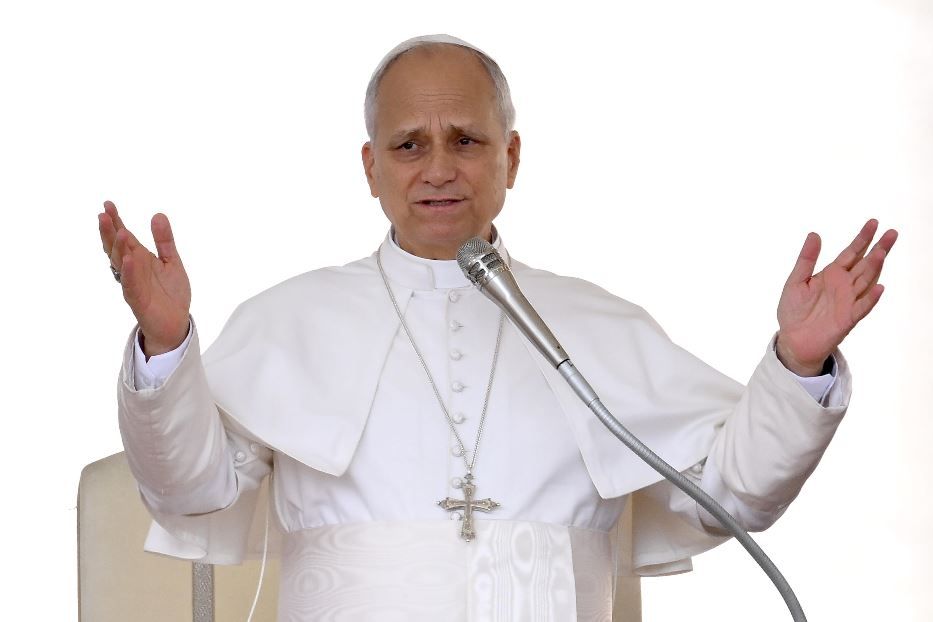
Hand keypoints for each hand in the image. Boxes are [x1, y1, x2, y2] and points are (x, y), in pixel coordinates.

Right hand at [98, 200, 191, 355]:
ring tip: (119, 232)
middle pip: (116, 247)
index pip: (123, 237)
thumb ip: (164, 240)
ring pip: (120, 264)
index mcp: (139, 258)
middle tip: (103, 214)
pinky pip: (131, 284)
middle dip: (109, 232)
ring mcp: (133, 283)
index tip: (108, 204)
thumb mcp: (171, 261)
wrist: (176, 322)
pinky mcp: (138, 300)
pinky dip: (129, 272)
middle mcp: (132, 269)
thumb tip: (158, 215)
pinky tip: (128, 260)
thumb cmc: (170, 292)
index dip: (116, 221)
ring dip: (118, 248)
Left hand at [776, 219, 897, 375]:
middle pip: (865, 263)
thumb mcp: (796, 281)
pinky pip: (862, 307)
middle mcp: (844, 285)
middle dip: (878, 248)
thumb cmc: (794, 310)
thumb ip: (806, 259)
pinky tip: (879, 287)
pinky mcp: (848, 318)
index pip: (851, 252)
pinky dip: (871, 298)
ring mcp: (848, 301)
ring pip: (866, 281)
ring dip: (874, 268)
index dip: (862, 238)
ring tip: (881, 252)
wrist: (794, 339)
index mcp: (832, 274)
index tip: (873, 222)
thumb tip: (814, 234)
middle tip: (891, 233)